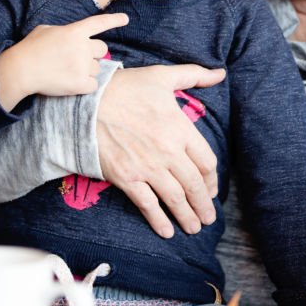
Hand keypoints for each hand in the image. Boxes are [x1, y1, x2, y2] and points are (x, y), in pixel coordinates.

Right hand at [0, 12, 128, 110]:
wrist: (22, 70)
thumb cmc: (30, 49)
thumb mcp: (45, 30)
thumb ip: (63, 32)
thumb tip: (70, 37)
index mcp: (75, 32)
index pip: (99, 23)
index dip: (114, 20)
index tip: (126, 19)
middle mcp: (83, 47)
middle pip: (102, 49)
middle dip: (94, 54)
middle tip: (79, 59)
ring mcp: (83, 66)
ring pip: (98, 68)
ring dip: (87, 70)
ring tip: (68, 72)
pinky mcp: (81, 84)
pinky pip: (94, 85)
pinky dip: (86, 85)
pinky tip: (72, 83)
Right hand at [96, 63, 225, 238]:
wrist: (85, 104)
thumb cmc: (125, 87)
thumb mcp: (162, 76)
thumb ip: (194, 76)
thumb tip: (220, 73)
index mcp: (181, 128)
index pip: (206, 161)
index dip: (212, 179)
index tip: (212, 189)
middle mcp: (169, 152)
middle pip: (195, 185)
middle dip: (204, 204)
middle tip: (208, 218)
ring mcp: (148, 167)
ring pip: (175, 198)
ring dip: (187, 216)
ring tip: (194, 228)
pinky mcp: (127, 178)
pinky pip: (148, 205)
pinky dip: (159, 221)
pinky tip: (167, 232)